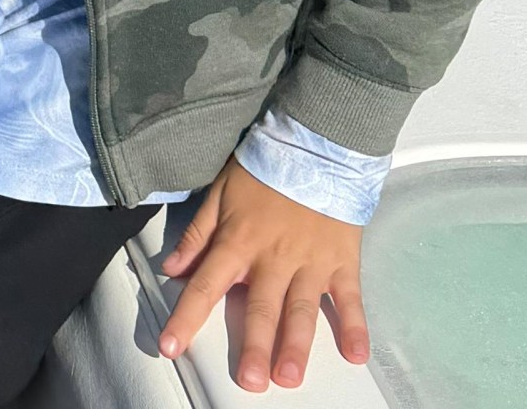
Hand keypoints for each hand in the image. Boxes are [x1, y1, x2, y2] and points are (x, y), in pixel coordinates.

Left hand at [158, 157, 368, 390]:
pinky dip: (355, 327)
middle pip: (260, 307)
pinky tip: (356, 355)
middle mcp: (273, 258)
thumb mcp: (219, 194)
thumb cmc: (262, 171)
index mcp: (237, 242)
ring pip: (302, 310)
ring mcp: (311, 262)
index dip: (186, 317)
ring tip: (290, 377)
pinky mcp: (343, 261)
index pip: (205, 285)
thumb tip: (172, 270)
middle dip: (253, 346)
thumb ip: (197, 235)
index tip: (170, 347)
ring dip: (296, 345)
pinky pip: (350, 299)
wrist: (315, 145)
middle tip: (250, 381)